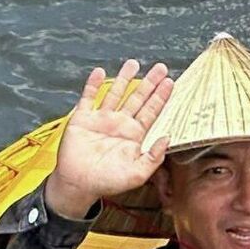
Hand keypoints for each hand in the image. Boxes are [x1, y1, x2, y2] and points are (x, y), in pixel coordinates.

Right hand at [44, 60, 173, 218]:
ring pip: (115, 93)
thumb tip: (168, 138)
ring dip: (124, 78)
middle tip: (160, 67)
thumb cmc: (107, 182)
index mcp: (133, 135)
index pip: (151, 111)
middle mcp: (119, 124)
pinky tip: (100, 72)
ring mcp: (101, 119)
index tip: (170, 82)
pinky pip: (89, 98)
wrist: (79, 185)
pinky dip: (93, 85)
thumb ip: (154, 157)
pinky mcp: (83, 119)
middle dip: (149, 82)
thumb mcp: (137, 174)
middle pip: (137, 98)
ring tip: (133, 63)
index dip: (160, 97)